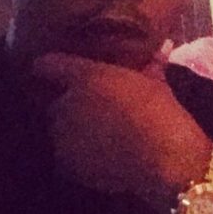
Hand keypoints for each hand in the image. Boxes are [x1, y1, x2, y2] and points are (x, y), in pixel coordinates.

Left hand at [34, 53, 211, 207]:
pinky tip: (105, 156)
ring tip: (102, 134)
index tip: (60, 69)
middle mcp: (66, 104)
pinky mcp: (70, 166)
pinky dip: (83, 155)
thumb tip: (162, 48)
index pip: (48, 64)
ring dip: (76, 130)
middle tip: (97, 107)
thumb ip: (151, 66)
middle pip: (57, 101)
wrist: (164, 157)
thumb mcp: (158, 84)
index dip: (52, 66)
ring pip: (62, 130)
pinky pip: (70, 155)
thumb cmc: (161, 113)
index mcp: (86, 77)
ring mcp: (64, 138)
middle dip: (72, 103)